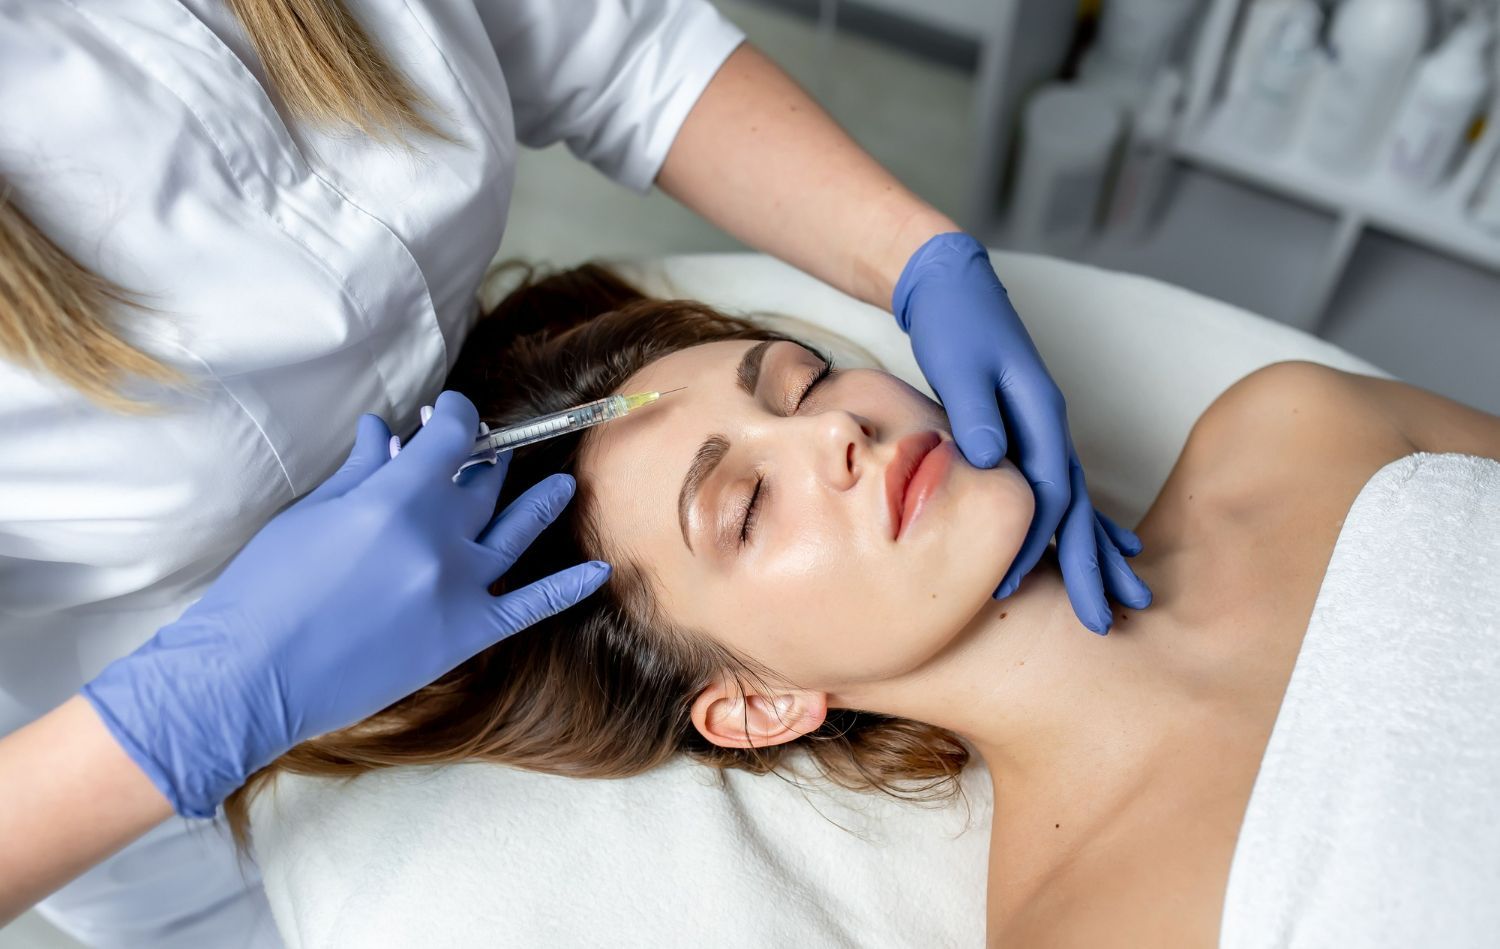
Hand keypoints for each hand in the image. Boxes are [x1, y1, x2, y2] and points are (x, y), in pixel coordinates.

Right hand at [82, 392, 608, 816]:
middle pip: (481, 485)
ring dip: (540, 505)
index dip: (457, 414)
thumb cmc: (262, 593)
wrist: (246, 680)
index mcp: (393, 501)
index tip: (452, 410)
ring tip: (563, 486)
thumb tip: (389, 430)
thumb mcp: (308, 517)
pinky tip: (599, 569)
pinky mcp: (463, 636)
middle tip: (485, 452)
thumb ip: (361, 471)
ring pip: (513, 533)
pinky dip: (568, 587)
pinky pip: (529, 606)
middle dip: (483, 460)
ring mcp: (457, 590)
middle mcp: (436, 541)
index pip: (451, 437)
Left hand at [891, 233, 1150, 632]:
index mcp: (1039, 414)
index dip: (1035, 544)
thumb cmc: (952, 326)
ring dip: (1101, 549)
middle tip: (1107, 619)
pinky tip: (1107, 542)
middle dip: (1093, 565)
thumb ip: (976, 412)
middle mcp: (1051, 425)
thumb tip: (993, 460)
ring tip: (1131, 594)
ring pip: (1080, 501)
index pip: (1047, 494)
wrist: (953, 290)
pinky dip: (1086, 519)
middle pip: (1079, 507)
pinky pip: (1065, 487)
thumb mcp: (959, 363)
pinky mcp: (1029, 431)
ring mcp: (1045, 429)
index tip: (1013, 587)